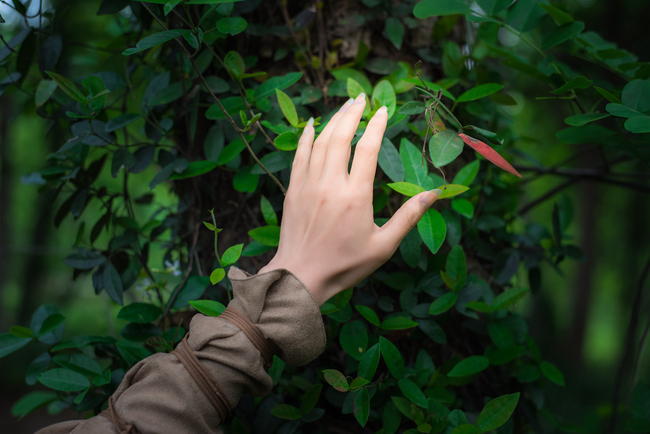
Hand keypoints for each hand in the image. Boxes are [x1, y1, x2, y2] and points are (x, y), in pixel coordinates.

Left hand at [259, 94, 441, 305]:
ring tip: (345, 105)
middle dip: (353, 113)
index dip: (377, 125)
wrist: (300, 277)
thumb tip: (434, 193)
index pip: (368, 149)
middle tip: (363, 97)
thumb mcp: (384, 246)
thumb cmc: (345, 264)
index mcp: (356, 196)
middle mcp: (330, 184)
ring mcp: (308, 184)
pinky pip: (299, 155)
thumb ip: (409, 217)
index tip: (384, 110)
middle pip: (341, 137)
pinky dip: (305, 137)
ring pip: (319, 142)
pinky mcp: (293, 190)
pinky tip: (310, 125)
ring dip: (333, 120)